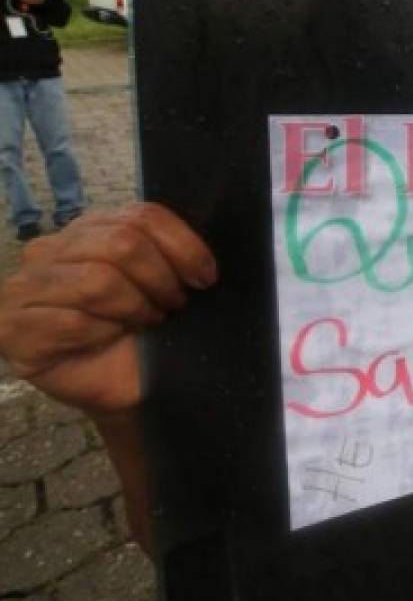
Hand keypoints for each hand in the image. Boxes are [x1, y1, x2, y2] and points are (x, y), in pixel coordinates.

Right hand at [0, 203, 215, 415]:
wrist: (124, 385)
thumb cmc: (141, 333)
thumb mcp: (161, 283)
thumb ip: (166, 252)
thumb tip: (198, 250)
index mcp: (89, 230)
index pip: (140, 215)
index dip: (182, 245)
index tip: (205, 277)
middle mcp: (49, 250)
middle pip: (122, 243)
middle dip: (160, 279)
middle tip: (172, 306)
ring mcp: (23, 287)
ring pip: (98, 280)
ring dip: (135, 307)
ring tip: (145, 323)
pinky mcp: (11, 328)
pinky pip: (73, 321)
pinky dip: (104, 334)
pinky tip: (107, 341)